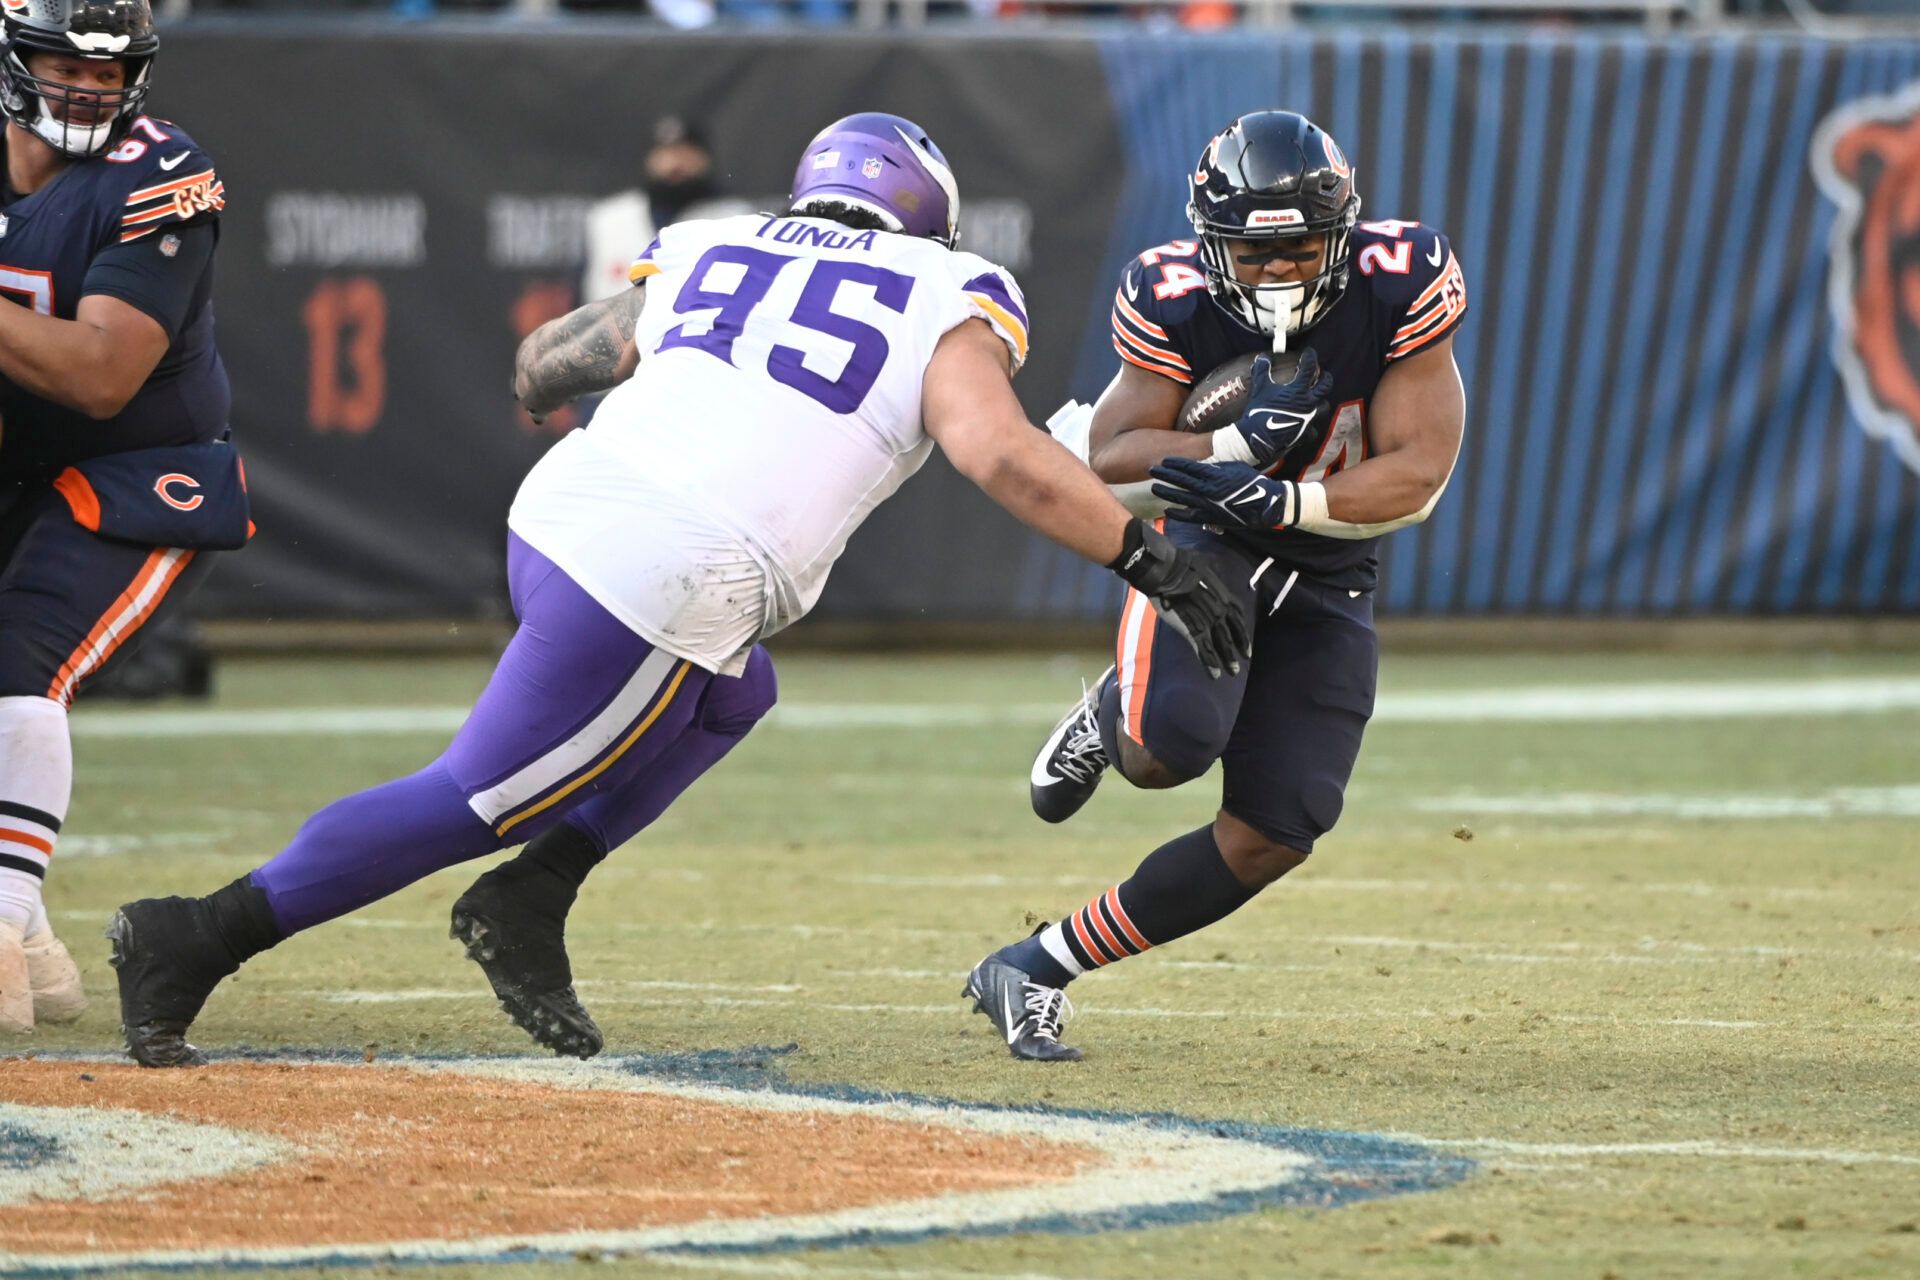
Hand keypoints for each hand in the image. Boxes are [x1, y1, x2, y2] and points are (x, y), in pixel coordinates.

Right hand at [1107, 520, 1251, 678]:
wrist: (1166, 572)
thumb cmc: (1180, 566)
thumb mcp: (1204, 567)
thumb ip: (1210, 573)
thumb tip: (1208, 565)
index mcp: (1223, 595)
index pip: (1238, 615)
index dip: (1242, 630)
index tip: (1244, 639)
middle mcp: (1220, 609)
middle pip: (1233, 633)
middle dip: (1238, 648)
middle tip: (1242, 661)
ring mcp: (1208, 621)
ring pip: (1221, 644)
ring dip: (1227, 659)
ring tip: (1232, 672)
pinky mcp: (1194, 630)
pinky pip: (1205, 651)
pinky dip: (1210, 664)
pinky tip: (1214, 675)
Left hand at [1149, 457, 1303, 530]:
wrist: (1264, 504)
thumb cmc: (1250, 482)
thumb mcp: (1234, 467)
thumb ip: (1215, 467)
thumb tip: (1201, 465)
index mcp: (1215, 474)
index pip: (1189, 467)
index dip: (1175, 464)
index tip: (1164, 460)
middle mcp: (1208, 489)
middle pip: (1181, 480)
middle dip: (1165, 474)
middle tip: (1151, 469)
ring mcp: (1208, 504)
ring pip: (1182, 497)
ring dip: (1167, 492)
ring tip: (1154, 487)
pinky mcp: (1210, 517)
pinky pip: (1189, 516)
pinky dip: (1177, 513)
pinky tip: (1167, 510)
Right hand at [1232, 347, 1333, 465]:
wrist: (1259, 439)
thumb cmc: (1259, 412)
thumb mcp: (1259, 389)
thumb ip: (1262, 371)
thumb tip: (1263, 357)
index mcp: (1298, 390)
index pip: (1309, 368)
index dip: (1310, 357)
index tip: (1309, 353)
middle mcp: (1308, 403)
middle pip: (1325, 387)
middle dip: (1325, 378)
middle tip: (1322, 374)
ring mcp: (1309, 419)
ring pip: (1324, 407)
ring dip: (1321, 401)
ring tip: (1316, 399)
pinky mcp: (1305, 434)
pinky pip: (1314, 429)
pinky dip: (1311, 426)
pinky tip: (1307, 424)